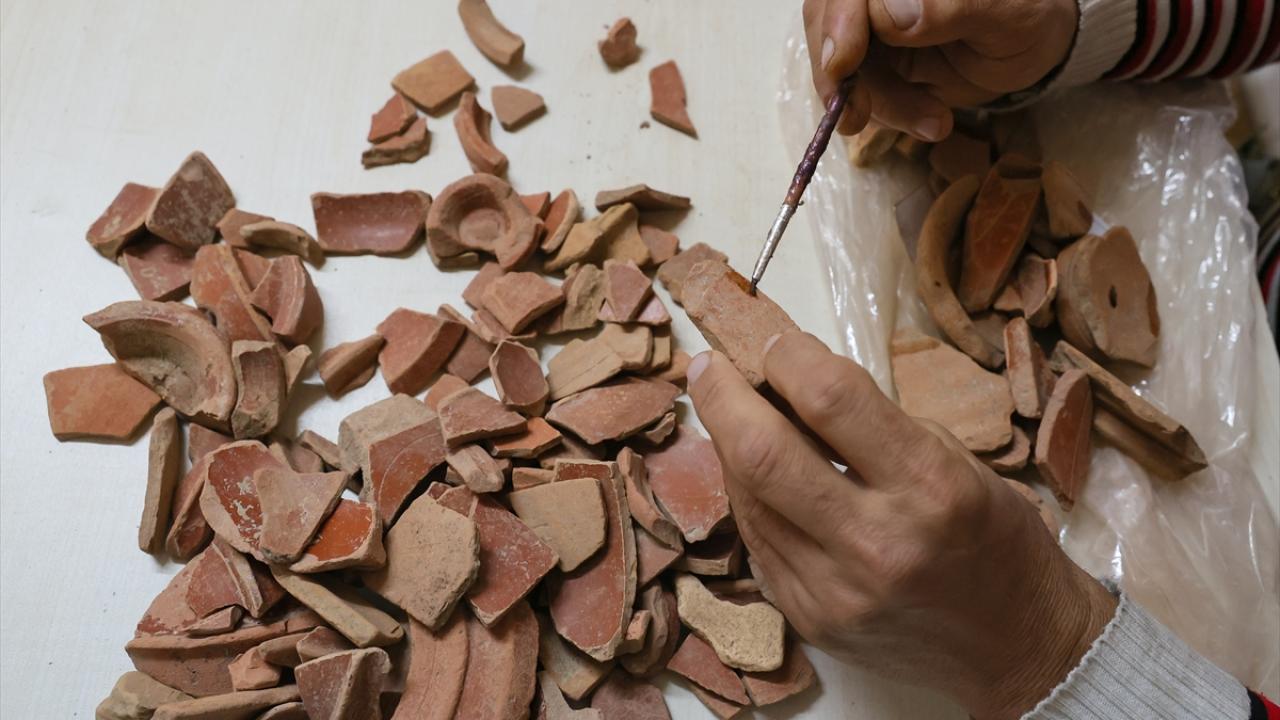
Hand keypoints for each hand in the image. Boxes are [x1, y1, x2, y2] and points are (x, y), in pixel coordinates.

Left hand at [686, 331, 1115, 719]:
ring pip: (747, 497)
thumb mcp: (955, 461)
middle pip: (763, 452)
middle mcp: (877, 542)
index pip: (830, 398)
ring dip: (728, 445)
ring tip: (730, 413)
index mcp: (930, 487)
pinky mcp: (808, 617)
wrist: (1015, 644)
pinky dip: (749, 496)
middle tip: (708, 366)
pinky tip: (755, 474)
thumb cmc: (992, 536)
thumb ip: (872, 425)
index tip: (773, 342)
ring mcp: (835, 590)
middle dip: (722, 395)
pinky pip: (757, 540)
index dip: (787, 356)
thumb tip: (789, 382)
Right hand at [804, 0, 1078, 139]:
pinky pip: (856, 87)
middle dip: (840, 73)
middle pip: (826, 19)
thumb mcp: (1005, 9)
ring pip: (836, 60)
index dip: (837, 22)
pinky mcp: (874, 55)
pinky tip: (928, 120)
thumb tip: (889, 12)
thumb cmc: (1028, 13)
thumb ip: (950, 4)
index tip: (841, 64)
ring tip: (932, 122)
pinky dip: (885, 112)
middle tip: (857, 116)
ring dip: (876, 102)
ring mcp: (870, 20)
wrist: (1034, 43)